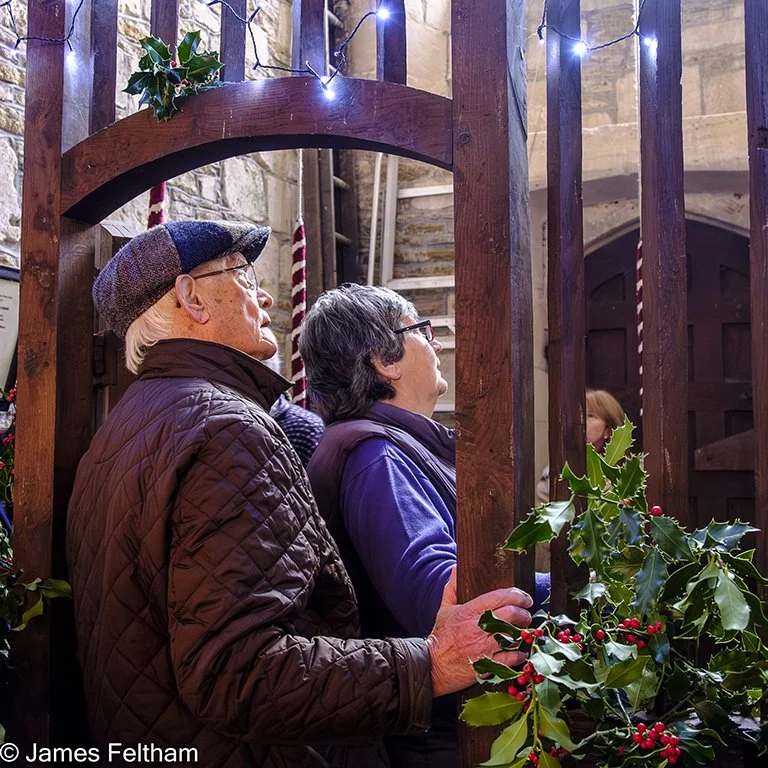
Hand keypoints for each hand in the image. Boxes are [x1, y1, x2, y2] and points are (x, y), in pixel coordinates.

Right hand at [426, 567, 532, 695]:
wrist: (433, 665)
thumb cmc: (440, 636)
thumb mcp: (445, 608)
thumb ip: (453, 588)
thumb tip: (456, 569)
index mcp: (468, 612)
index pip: (498, 597)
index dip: (516, 595)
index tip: (524, 597)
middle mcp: (477, 628)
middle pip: (511, 615)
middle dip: (523, 613)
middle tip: (526, 614)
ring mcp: (483, 647)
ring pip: (513, 635)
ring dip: (523, 633)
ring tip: (524, 630)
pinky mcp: (487, 664)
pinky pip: (511, 658)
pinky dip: (519, 654)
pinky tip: (520, 650)